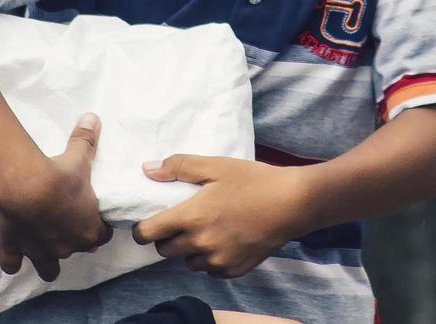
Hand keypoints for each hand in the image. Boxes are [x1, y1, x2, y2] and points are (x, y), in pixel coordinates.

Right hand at [0, 112, 113, 281]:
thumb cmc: (60, 175)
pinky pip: (11, 264)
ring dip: (48, 263)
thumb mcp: (78, 156)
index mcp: (88, 230)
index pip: (102, 236)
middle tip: (70, 224)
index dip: (100, 227)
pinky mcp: (15, 248)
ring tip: (46, 250)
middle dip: (76, 241)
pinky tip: (13, 257)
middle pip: (78, 250)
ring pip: (48, 269)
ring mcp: (41, 251)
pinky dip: (12, 261)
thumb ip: (87, 140)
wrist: (26, 186)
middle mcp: (66, 247)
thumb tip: (94, 118)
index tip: (96, 217)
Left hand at [131, 156, 314, 278]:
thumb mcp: (216, 165)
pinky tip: (225, 240)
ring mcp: (218, 260)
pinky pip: (211, 270)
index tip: (149, 222)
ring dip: (190, 250)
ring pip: (188, 262)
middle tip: (183, 221)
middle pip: (165, 251)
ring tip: (207, 230)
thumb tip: (148, 169)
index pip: (148, 233)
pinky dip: (212, 259)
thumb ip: (179, 166)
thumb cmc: (254, 180)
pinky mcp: (234, 270)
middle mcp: (201, 243)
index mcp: (192, 217)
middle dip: (168, 237)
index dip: (143, 229)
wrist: (293, 203)